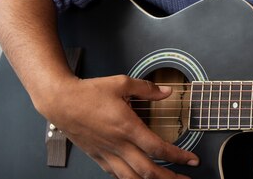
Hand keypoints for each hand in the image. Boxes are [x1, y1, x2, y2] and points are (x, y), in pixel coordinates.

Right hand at [37, 75, 198, 178]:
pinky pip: (117, 174)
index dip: (178, 156)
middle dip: (169, 177)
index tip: (192, 159)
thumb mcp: (122, 83)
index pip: (158, 148)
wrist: (60, 101)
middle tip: (185, 178)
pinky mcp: (97, 156)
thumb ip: (147, 88)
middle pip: (147, 171)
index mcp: (127, 127)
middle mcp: (118, 144)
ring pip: (131, 178)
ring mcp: (106, 153)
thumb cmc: (88, 92)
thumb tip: (166, 91)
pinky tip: (138, 177)